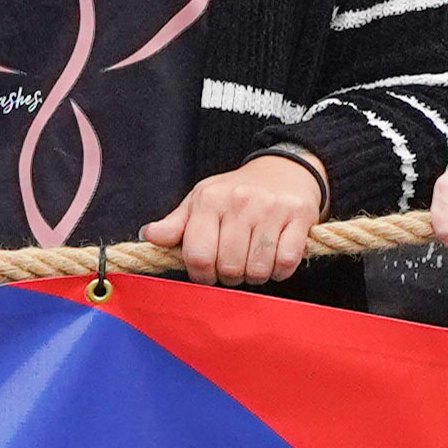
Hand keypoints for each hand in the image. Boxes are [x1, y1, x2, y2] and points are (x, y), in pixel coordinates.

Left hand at [160, 151, 332, 286]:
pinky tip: (275, 260)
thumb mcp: (201, 201)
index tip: (208, 273)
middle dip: (230, 277)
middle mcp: (239, 201)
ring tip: (254, 263)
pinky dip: (280, 271)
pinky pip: (286, 262)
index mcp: (209, 199)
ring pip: (258, 268)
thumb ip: (175, 224)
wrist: (284, 169)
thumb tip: (148, 235)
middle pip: (229, 267)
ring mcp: (271, 208)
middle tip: (234, 267)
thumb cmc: (235, 192)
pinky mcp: (299, 215)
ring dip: (256, 276)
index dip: (201, 275)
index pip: (198, 256)